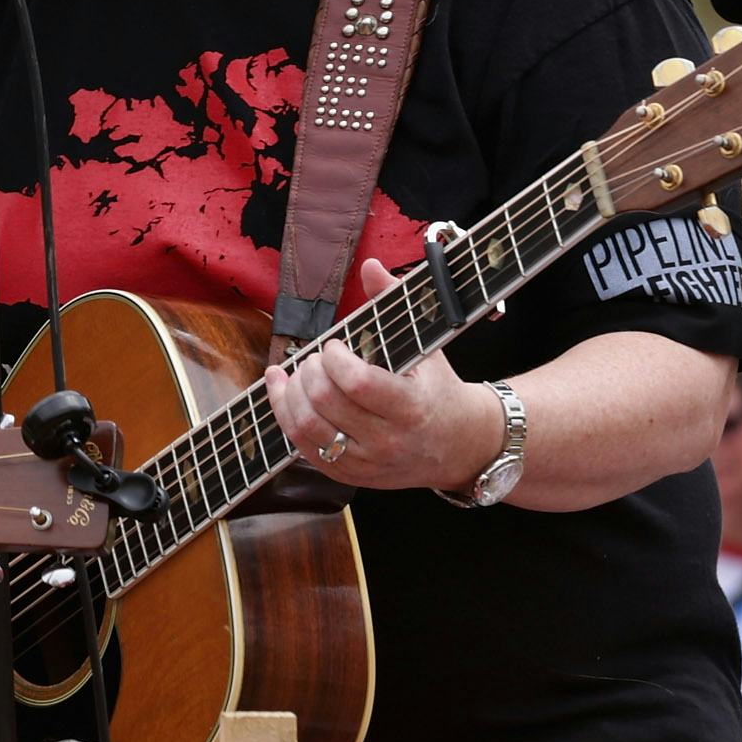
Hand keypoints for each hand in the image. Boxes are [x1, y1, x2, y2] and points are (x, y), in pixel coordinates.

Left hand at [262, 258, 506, 493]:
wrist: (459, 447)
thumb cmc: (438, 390)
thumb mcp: (427, 347)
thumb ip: (394, 304)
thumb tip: (370, 265)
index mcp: (411, 408)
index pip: (359, 384)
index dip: (334, 358)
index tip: (334, 344)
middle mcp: (388, 441)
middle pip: (325, 403)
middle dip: (310, 370)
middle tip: (315, 357)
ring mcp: (366, 463)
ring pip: (307, 428)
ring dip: (291, 392)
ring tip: (297, 371)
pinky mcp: (348, 476)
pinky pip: (302, 448)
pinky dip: (286, 415)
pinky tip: (283, 391)